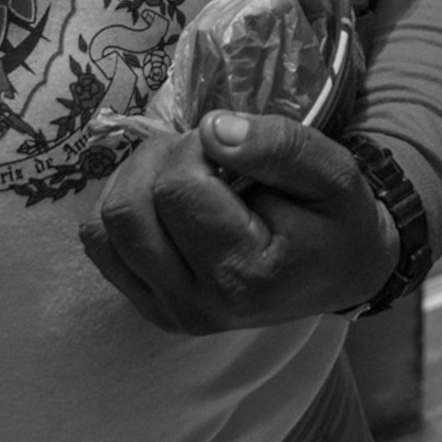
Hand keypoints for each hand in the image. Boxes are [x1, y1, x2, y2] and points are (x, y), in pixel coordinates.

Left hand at [80, 112, 395, 333]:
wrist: (341, 271)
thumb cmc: (337, 220)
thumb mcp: (333, 172)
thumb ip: (279, 147)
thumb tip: (210, 129)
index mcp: (244, 276)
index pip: (177, 188)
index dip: (195, 147)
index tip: (230, 146)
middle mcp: (197, 306)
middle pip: (128, 210)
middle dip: (158, 161)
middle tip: (202, 154)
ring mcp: (169, 312)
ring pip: (102, 229)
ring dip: (133, 182)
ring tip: (182, 174)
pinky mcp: (151, 308)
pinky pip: (101, 248)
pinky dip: (119, 211)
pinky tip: (161, 200)